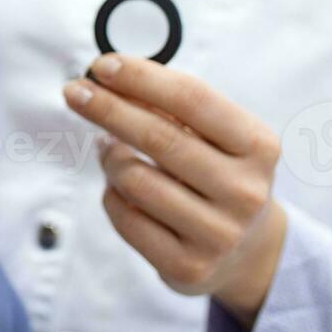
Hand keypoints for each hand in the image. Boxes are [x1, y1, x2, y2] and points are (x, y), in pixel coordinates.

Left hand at [62, 54, 286, 326]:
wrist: (249, 251)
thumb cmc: (220, 174)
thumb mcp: (216, 136)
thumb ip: (171, 107)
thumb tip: (111, 79)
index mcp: (258, 145)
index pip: (192, 98)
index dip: (142, 77)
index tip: (102, 65)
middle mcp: (244, 191)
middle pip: (158, 137)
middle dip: (107, 108)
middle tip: (74, 91)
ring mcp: (218, 233)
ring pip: (134, 179)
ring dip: (109, 157)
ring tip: (107, 149)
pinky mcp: (189, 266)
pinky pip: (125, 217)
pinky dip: (111, 195)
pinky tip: (117, 188)